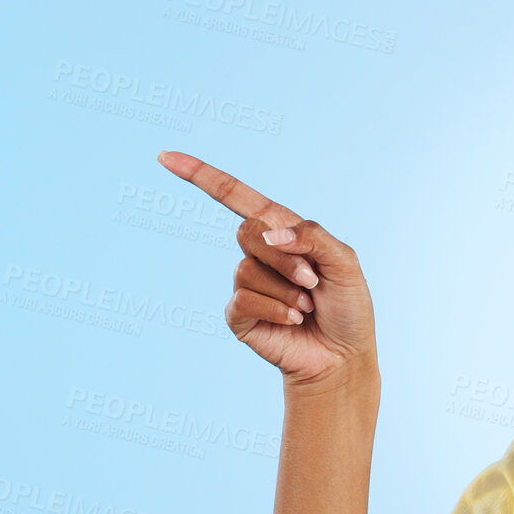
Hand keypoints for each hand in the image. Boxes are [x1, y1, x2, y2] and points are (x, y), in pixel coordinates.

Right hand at [157, 150, 376, 389]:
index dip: (202, 176)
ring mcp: (246, 284)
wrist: (343, 356)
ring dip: (285, 289)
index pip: (237, 197)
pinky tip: (293, 320)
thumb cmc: (347, 306)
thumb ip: (313, 237)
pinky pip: (243, 299)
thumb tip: (271, 234)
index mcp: (282, 232)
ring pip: (247, 268)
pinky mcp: (239, 314)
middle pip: (246, 232)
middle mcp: (260, 254)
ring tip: (305, 307)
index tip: (166, 157)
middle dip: (283, 258)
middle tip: (311, 281)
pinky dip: (275, 308)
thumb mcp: (345, 262)